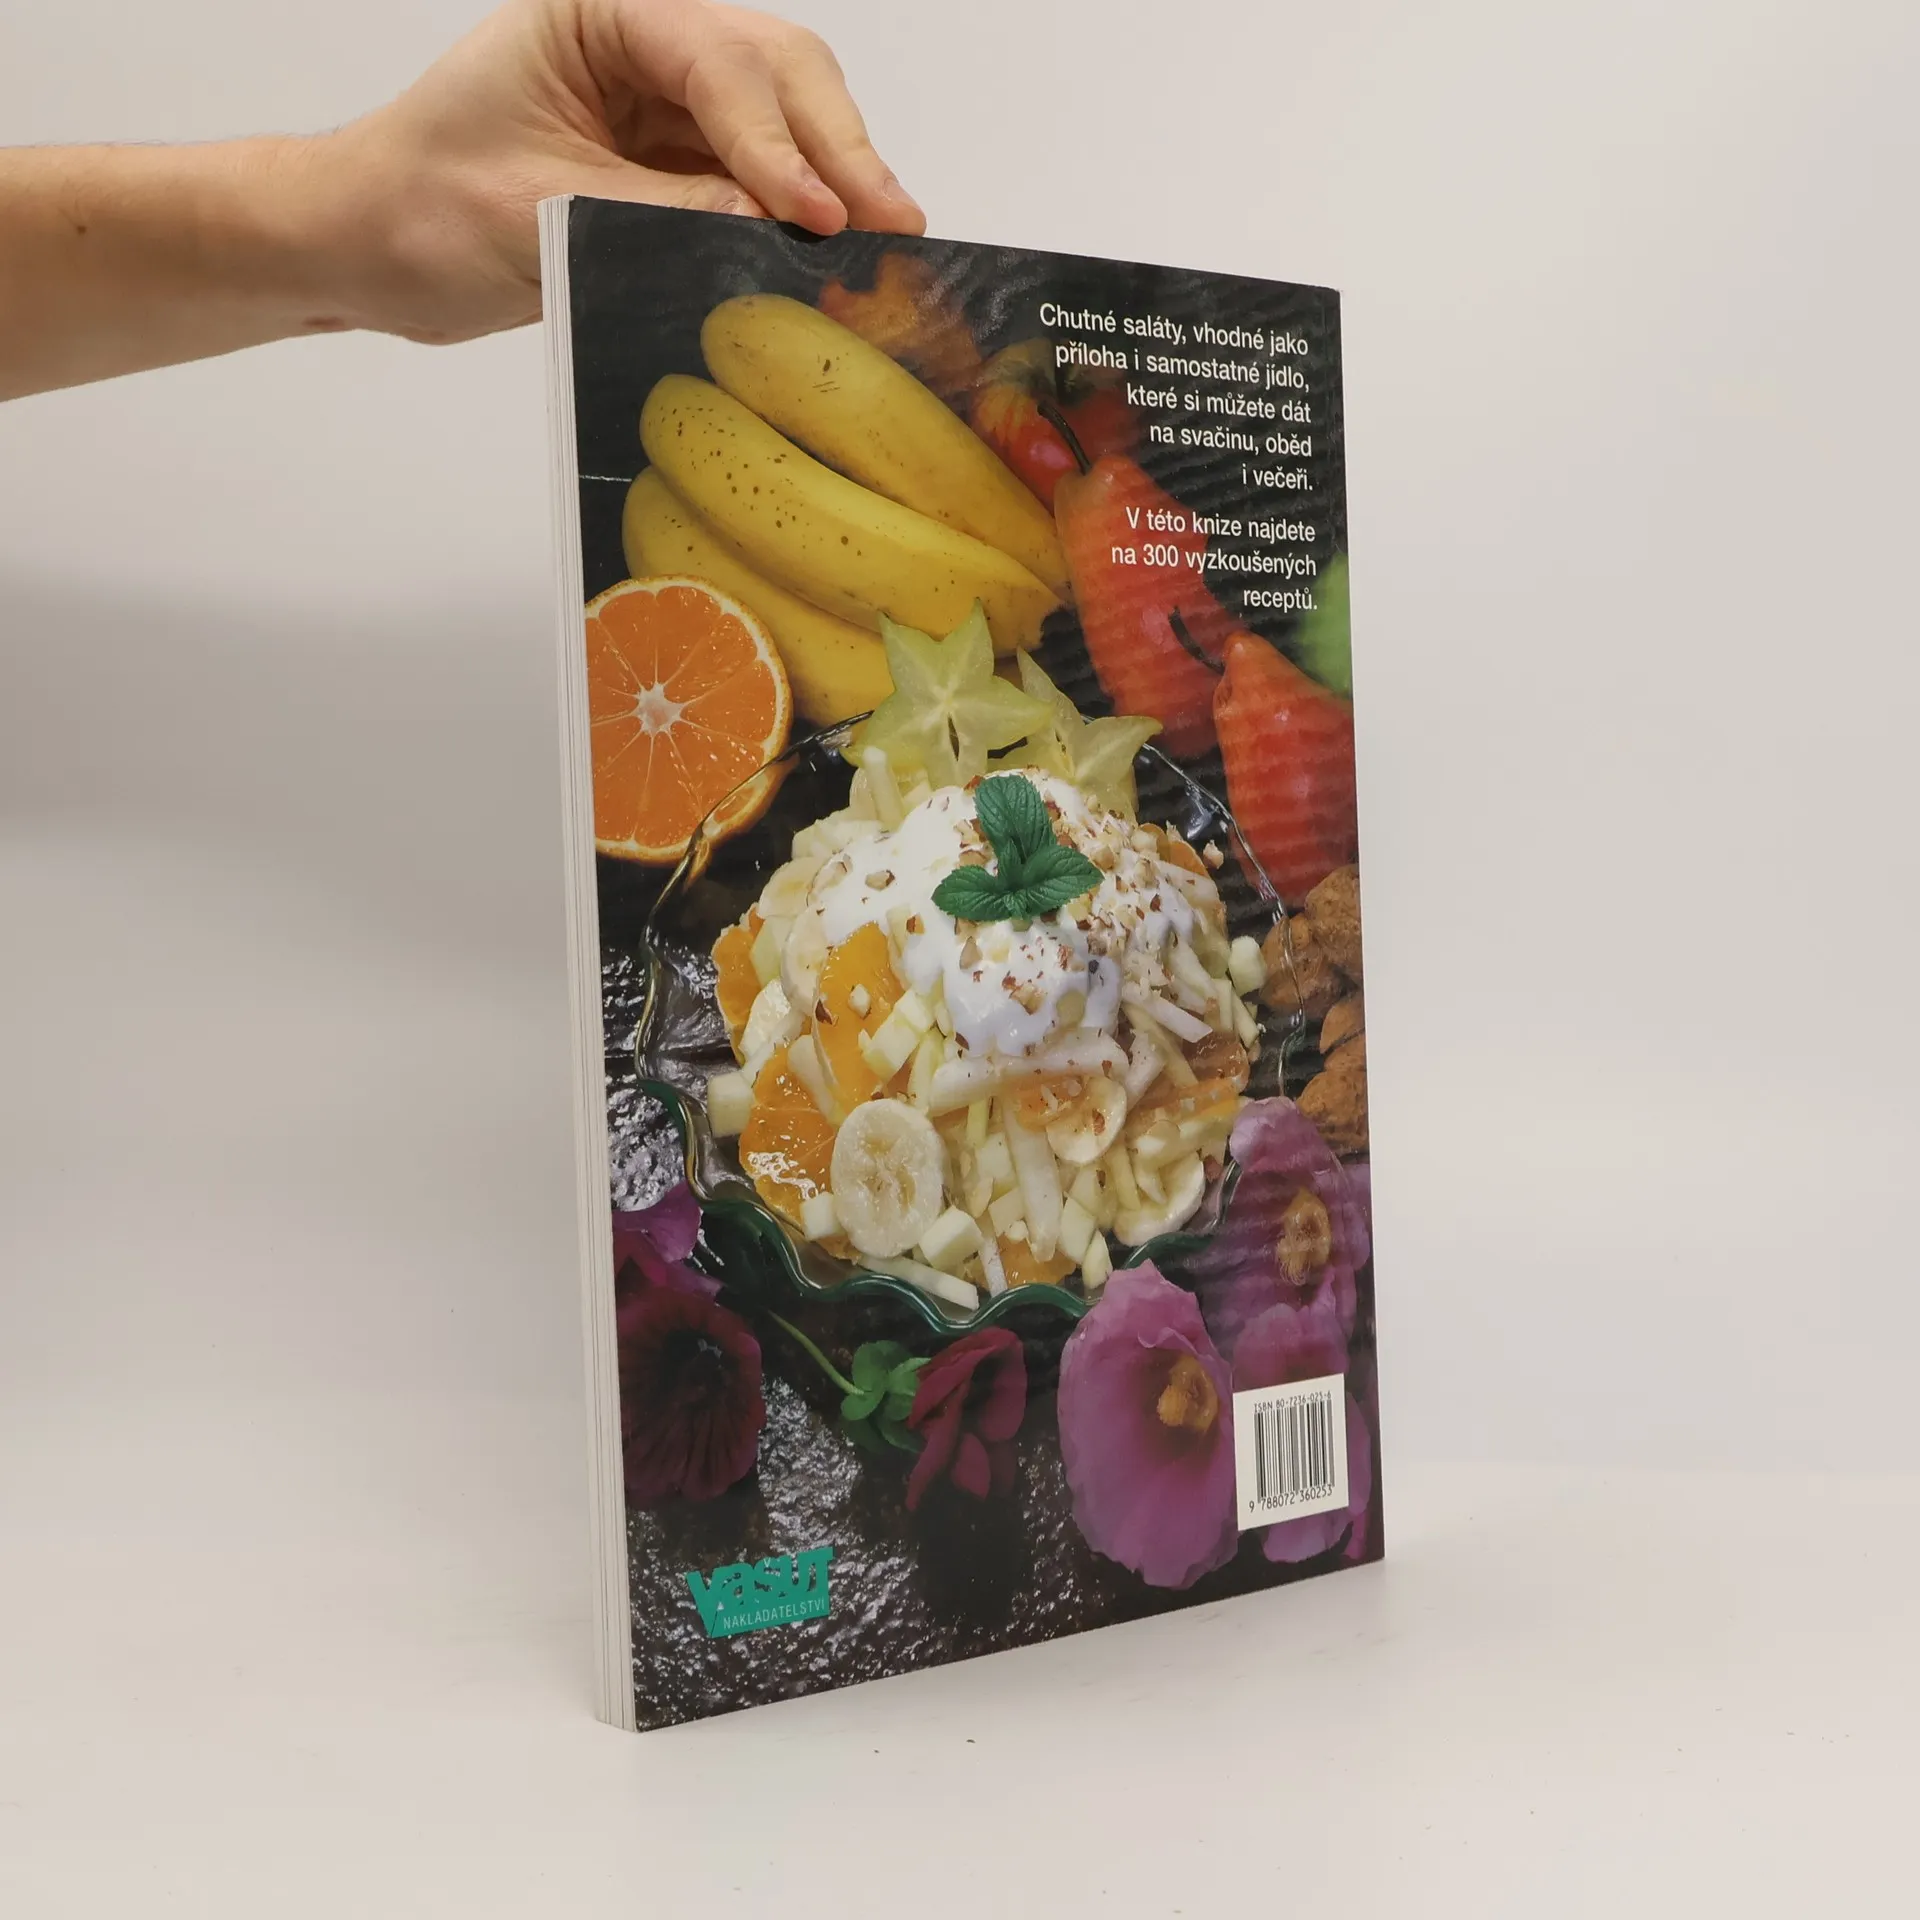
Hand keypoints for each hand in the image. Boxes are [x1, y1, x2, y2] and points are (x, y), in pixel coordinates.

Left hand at [317, 0, 926, 344]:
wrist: (370, 250)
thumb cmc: (418, 212)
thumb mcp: (542, 214)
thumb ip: (664, 216)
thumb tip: (779, 235)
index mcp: (598, 12)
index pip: (718, 63)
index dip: (777, 142)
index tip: (818, 217)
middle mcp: (644, 41)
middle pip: (778, 69)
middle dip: (837, 147)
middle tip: (892, 225)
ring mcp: (667, 103)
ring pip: (788, 117)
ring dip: (837, 176)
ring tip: (888, 243)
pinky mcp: (677, 166)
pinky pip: (760, 180)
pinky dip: (803, 215)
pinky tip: (838, 255)